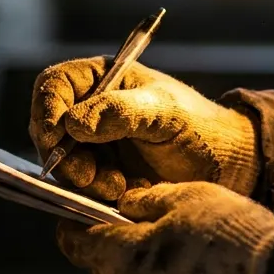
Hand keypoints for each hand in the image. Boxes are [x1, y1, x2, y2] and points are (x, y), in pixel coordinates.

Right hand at [29, 57, 259, 201]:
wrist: (227, 168)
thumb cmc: (201, 128)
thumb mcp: (165, 113)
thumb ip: (122, 112)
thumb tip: (74, 123)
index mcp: (103, 78)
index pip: (55, 85)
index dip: (46, 108)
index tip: (53, 137)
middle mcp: (91, 109)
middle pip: (50, 128)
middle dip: (65, 155)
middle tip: (89, 177)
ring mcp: (94, 144)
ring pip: (63, 162)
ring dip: (83, 180)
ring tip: (119, 188)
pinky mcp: (100, 175)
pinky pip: (80, 186)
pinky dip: (95, 194)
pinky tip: (126, 194)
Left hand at [57, 181, 273, 273]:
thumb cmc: (232, 239)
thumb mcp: (190, 198)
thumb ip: (149, 200)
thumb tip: (129, 206)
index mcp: (120, 261)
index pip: (75, 244)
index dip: (76, 228)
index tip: (81, 218)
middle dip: (122, 255)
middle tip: (152, 235)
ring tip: (191, 266)